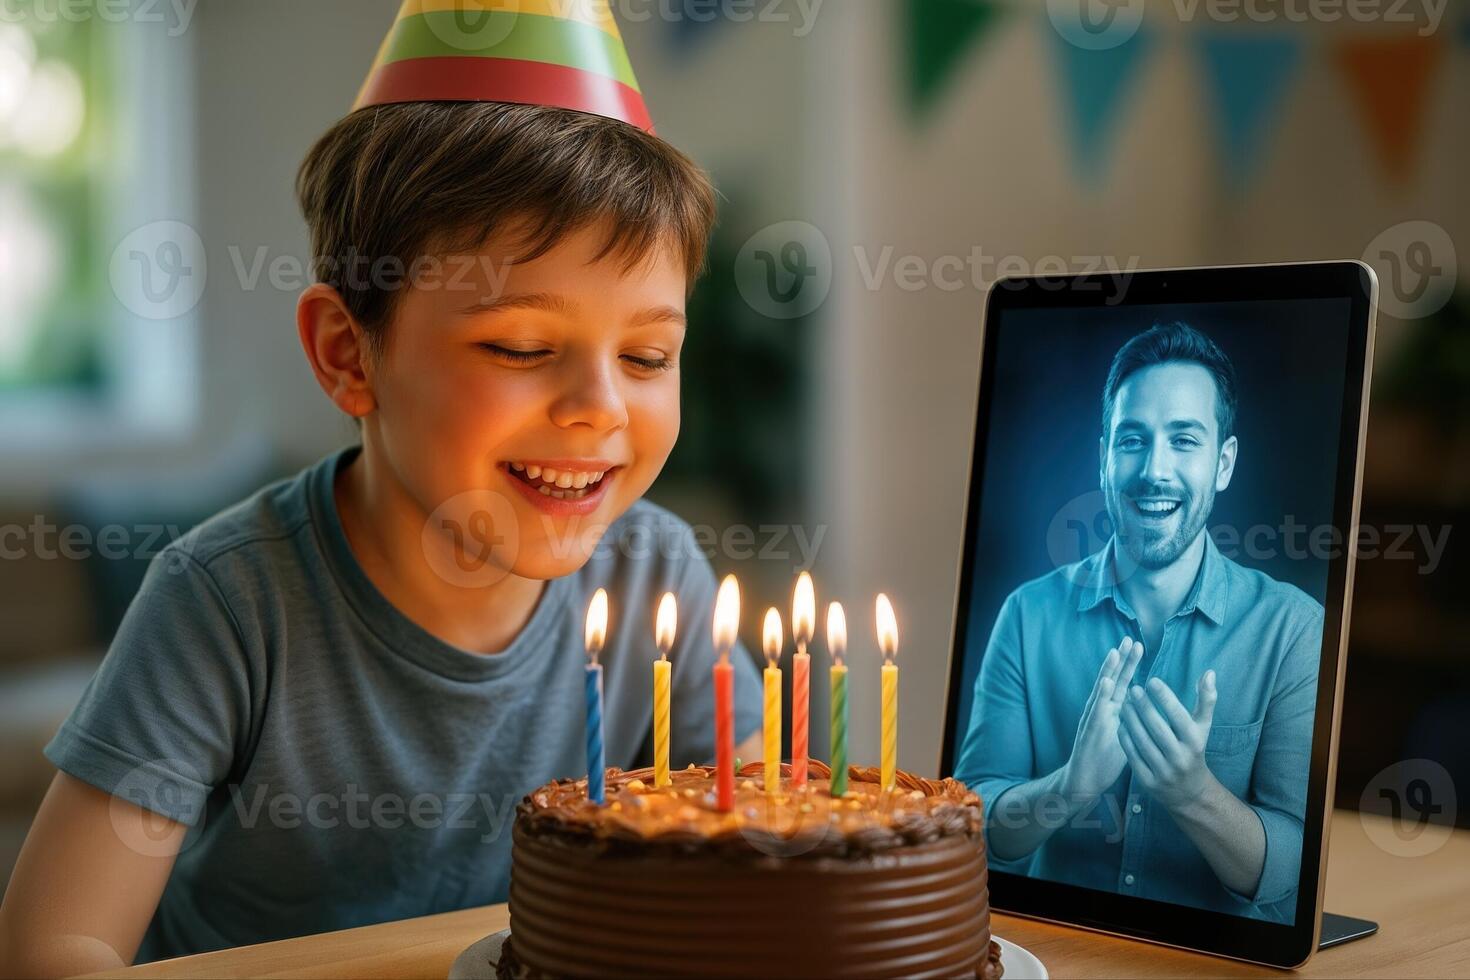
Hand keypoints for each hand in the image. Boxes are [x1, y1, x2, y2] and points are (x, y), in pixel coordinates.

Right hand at [1061, 637, 1142, 802]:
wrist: (1084, 781)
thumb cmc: (1103, 760)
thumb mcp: (1123, 736)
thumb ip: (1131, 720)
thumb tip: (1146, 710)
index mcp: (1110, 710)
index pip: (1121, 682)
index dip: (1129, 665)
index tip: (1138, 645)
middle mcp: (1099, 709)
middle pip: (1111, 679)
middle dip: (1121, 660)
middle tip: (1130, 639)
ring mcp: (1092, 718)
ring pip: (1101, 690)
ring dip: (1109, 670)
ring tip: (1116, 652)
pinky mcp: (1090, 730)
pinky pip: (1096, 710)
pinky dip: (1101, 694)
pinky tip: (1106, 681)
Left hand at [1119, 671, 1217, 811]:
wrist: (1189, 792)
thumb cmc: (1194, 749)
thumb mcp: (1203, 727)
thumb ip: (1206, 700)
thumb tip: (1209, 672)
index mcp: (1194, 742)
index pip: (1178, 717)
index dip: (1165, 698)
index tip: (1151, 680)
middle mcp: (1180, 757)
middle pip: (1158, 728)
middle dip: (1144, 707)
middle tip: (1133, 689)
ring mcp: (1163, 771)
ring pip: (1142, 741)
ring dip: (1131, 720)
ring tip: (1124, 702)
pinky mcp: (1148, 781)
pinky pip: (1132, 756)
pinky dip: (1125, 738)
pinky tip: (1120, 723)